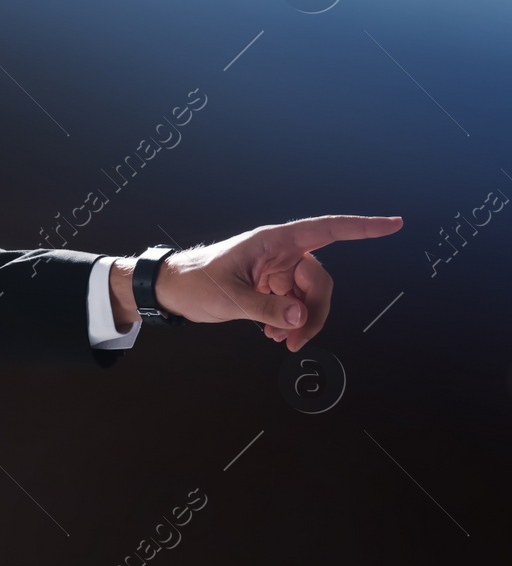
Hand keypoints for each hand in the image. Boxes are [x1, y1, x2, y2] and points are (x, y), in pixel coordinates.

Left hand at [140, 214, 403, 350]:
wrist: (171, 290)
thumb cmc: (194, 282)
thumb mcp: (229, 297)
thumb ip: (267, 308)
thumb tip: (301, 317)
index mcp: (274, 243)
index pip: (327, 230)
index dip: (362, 227)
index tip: (394, 224)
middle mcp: (281, 254)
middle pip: (319, 281)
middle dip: (314, 313)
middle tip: (295, 341)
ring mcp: (277, 271)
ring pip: (309, 297)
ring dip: (302, 322)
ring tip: (279, 341)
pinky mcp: (270, 287)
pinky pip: (295, 305)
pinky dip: (290, 322)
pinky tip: (274, 335)